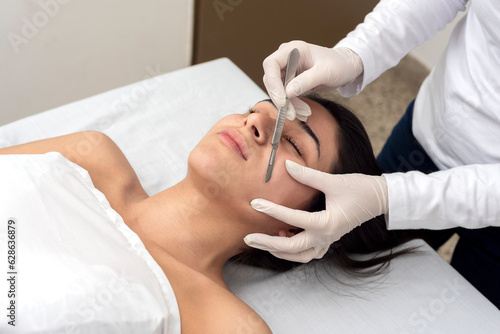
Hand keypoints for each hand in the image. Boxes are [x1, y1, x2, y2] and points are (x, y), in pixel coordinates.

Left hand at [244, 160, 387, 262]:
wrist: (380, 199)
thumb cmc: (359, 189)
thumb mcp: (333, 181)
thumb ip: (308, 175)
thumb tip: (286, 165)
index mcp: (326, 224)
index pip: (293, 219)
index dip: (272, 210)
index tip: (255, 203)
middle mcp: (325, 237)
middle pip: (291, 248)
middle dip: (268, 243)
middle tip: (248, 238)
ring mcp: (327, 241)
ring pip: (299, 256)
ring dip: (280, 251)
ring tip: (263, 241)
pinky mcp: (328, 239)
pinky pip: (308, 252)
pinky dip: (293, 250)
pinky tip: (283, 237)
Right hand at [262, 41, 362, 119]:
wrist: (346, 67)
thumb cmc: (338, 64)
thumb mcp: (325, 72)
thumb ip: (306, 81)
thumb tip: (288, 93)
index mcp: (293, 49)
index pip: (271, 64)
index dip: (273, 83)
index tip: (282, 101)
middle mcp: (286, 58)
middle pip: (272, 79)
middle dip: (280, 98)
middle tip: (291, 114)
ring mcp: (288, 69)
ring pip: (278, 90)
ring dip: (287, 105)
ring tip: (302, 114)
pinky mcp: (291, 80)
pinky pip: (285, 95)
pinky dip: (292, 105)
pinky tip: (302, 112)